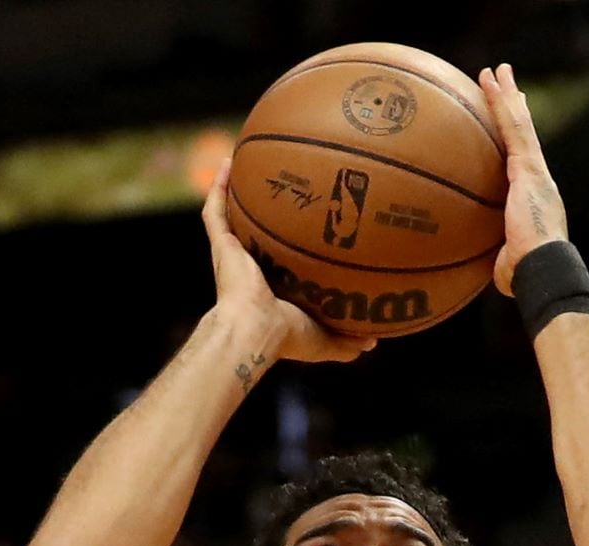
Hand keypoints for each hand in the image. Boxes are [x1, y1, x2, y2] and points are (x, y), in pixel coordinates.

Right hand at [199, 165, 369, 365]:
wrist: (255, 331)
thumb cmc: (288, 337)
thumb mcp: (327, 340)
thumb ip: (348, 340)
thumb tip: (373, 341)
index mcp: (275, 287)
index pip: (284, 262)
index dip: (294, 246)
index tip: (313, 226)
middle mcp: (253, 267)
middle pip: (259, 233)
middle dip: (268, 213)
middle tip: (287, 185)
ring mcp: (234, 254)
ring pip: (233, 216)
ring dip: (237, 192)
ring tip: (251, 163)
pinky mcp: (221, 246)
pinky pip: (215, 210)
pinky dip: (218, 186)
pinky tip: (226, 161)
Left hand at [477, 64, 567, 294]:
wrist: (543, 270)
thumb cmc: (527, 276)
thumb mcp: (507, 262)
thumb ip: (498, 256)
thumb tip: (487, 265)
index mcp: (535, 199)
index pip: (524, 160)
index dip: (519, 139)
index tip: (512, 122)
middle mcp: (539, 180)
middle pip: (524, 135)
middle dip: (515, 108)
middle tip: (506, 83)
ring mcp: (535, 171)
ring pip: (518, 125)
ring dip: (506, 95)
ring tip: (495, 71)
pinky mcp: (528, 168)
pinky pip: (511, 128)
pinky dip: (500, 102)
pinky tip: (490, 81)